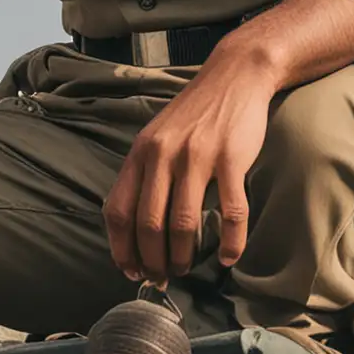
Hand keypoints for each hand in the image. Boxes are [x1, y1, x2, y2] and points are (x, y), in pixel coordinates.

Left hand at [102, 49, 275, 284]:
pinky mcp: (231, 159)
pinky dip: (230, 242)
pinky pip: (231, 212)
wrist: (234, 76)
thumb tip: (136, 228)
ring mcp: (197, 157)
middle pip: (149, 224)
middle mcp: (163, 155)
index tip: (131, 271)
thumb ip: (145, 174)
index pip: (118, 211)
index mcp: (141, 152)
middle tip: (163, 277)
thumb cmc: (194, 114)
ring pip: (184, 224)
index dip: (122, 249)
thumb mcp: (157, 137)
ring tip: (187, 268)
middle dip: (153, 261)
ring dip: (184, 256)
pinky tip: (228, 256)